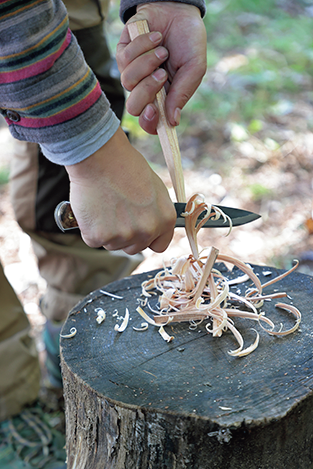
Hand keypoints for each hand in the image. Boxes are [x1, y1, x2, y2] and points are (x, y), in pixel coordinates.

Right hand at [65, 127, 175, 254]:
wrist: (100, 156)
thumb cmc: (126, 166)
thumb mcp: (154, 188)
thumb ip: (156, 212)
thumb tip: (152, 225)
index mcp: (165, 220)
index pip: (159, 245)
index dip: (147, 238)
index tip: (138, 230)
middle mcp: (147, 231)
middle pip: (134, 248)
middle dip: (125, 235)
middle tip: (116, 212)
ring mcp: (123, 236)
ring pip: (113, 245)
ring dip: (107, 232)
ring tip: (104, 205)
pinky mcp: (99, 236)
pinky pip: (93, 240)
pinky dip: (90, 228)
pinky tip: (93, 208)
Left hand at [116, 2, 206, 133]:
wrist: (178, 9)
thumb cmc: (189, 41)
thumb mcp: (194, 67)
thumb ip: (183, 93)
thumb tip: (173, 121)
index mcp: (164, 99)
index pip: (151, 123)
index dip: (150, 123)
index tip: (155, 111)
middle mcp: (147, 90)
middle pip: (134, 107)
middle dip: (147, 91)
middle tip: (162, 74)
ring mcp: (133, 73)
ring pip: (128, 82)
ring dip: (147, 64)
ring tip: (162, 51)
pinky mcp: (123, 54)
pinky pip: (125, 58)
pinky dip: (143, 46)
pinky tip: (155, 37)